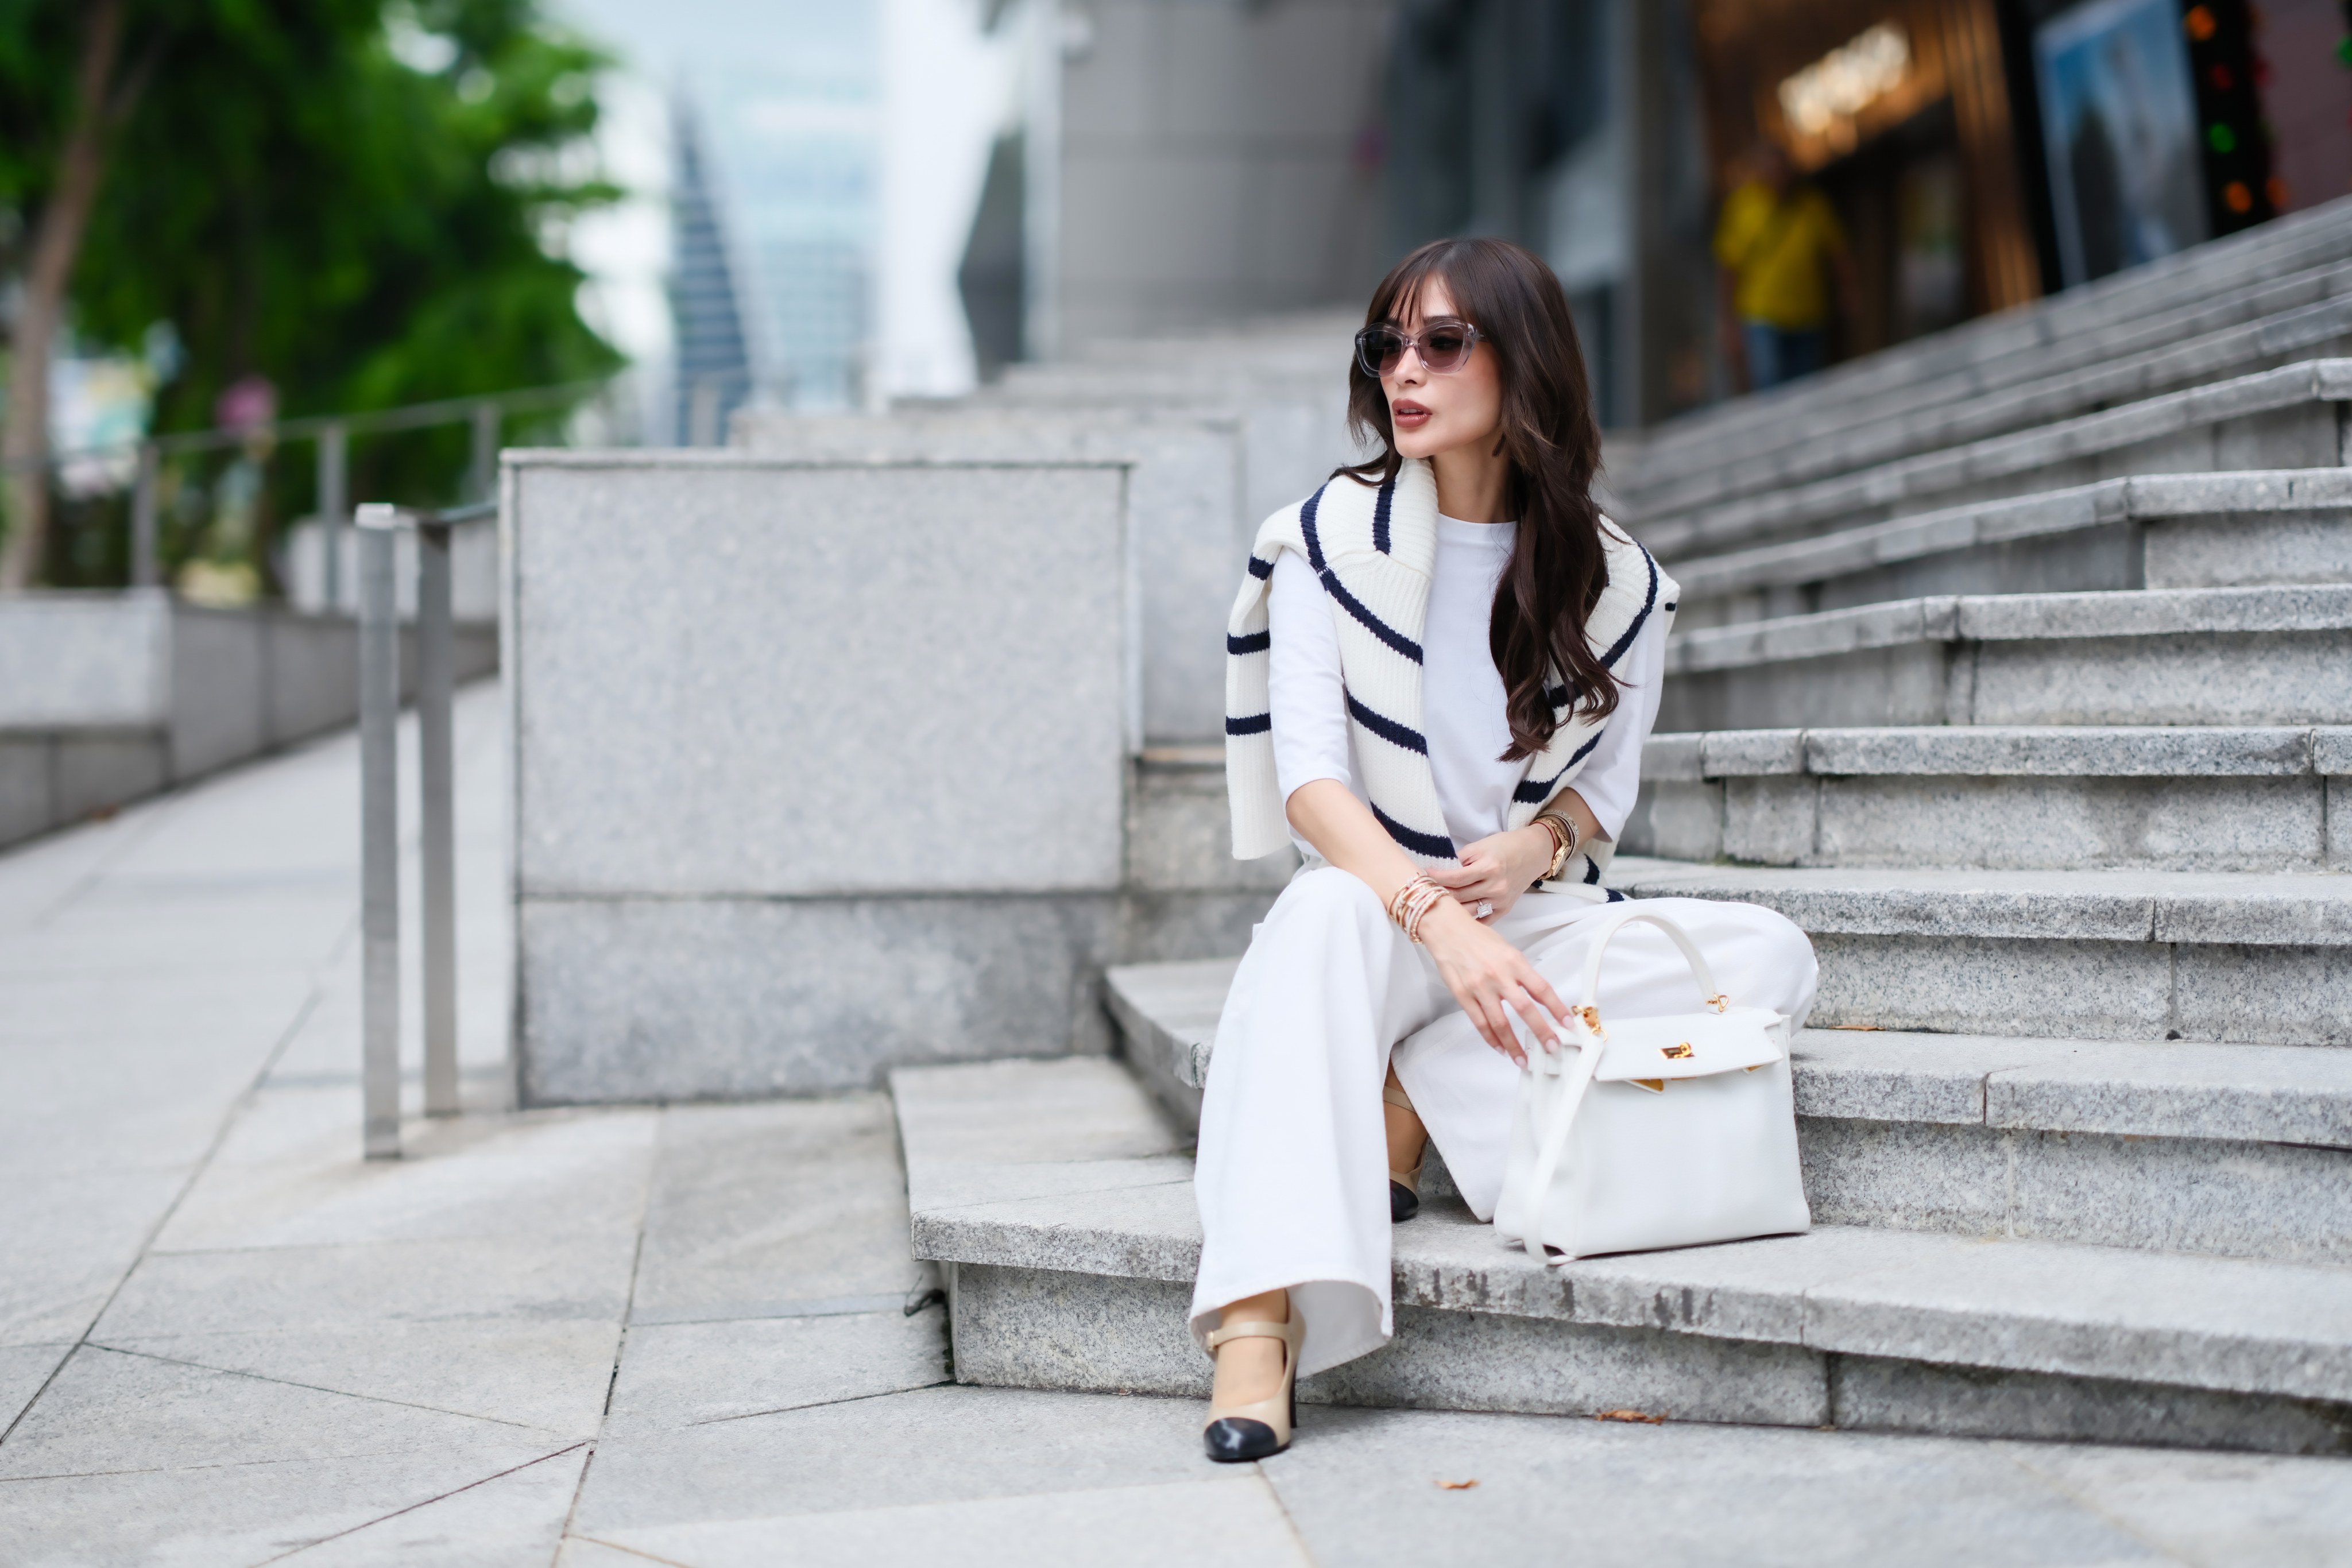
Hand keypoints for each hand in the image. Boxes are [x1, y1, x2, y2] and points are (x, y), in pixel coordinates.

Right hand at [1415, 899, 1570, 1067]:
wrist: (1446, 929)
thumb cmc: (1478, 938)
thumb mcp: (1508, 950)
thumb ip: (1521, 973)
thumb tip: (1538, 998)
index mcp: (1514, 961)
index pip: (1542, 989)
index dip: (1557, 1009)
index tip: (1567, 1024)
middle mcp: (1498, 975)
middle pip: (1525, 1010)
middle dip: (1541, 1032)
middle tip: (1552, 1048)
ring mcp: (1479, 987)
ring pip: (1500, 1023)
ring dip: (1513, 1045)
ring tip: (1522, 1059)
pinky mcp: (1462, 995)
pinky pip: (1479, 1023)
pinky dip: (1491, 1038)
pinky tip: (1499, 1048)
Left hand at [1428, 825, 1553, 920]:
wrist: (1532, 853)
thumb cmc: (1505, 846)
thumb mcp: (1480, 846)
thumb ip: (1460, 860)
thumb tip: (1439, 872)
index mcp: (1489, 867)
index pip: (1456, 878)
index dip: (1437, 878)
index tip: (1424, 875)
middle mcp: (1496, 887)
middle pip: (1459, 897)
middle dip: (1440, 893)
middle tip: (1426, 890)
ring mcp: (1500, 901)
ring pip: (1468, 911)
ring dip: (1451, 908)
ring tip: (1437, 902)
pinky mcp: (1504, 909)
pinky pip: (1481, 920)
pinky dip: (1467, 919)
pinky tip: (1455, 915)